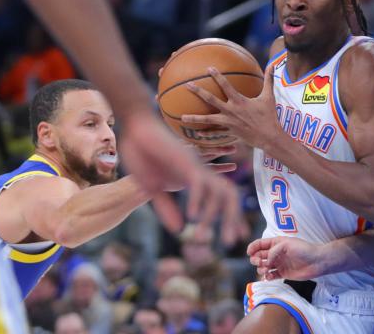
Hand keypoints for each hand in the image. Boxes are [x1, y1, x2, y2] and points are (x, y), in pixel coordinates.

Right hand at [120, 114, 246, 244]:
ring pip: (219, 191)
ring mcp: (195, 166)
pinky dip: (198, 200)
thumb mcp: (153, 190)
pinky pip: (198, 184)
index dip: (232, 216)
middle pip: (228, 194)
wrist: (132, 134)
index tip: (241, 235)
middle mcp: (200, 172)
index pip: (222, 197)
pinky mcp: (185, 162)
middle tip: (237, 239)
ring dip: (221, 214)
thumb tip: (178, 229)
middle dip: (234, 218)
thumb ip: (166, 208)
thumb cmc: (142, 158)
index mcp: (194, 178)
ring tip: (215, 236)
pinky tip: (193, 216)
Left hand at [182, 64, 281, 149]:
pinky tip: (196, 133)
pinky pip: (215, 133)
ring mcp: (228, 123)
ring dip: (195, 118)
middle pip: (211, 100)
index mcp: (239, 101)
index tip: (208, 68)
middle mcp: (231, 111)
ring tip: (182, 117)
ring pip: (208, 120)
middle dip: (198, 91)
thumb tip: (273, 65)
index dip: (217, 76)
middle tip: (187, 85)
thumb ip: (268, 80)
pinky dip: (205, 134)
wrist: (269, 137)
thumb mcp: (269, 97)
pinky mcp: (229, 133)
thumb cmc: (269, 116)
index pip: (225, 85)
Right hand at [247, 236, 322, 280]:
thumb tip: (265, 262)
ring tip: (265, 270)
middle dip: (255, 259)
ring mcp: (279, 263)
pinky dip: (267, 277)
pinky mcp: (283, 273)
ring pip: (263, 267)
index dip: (252, 248)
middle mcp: (275, 253)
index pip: (260, 244)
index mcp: (276, 243)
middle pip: (259, 256)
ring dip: (261, 268)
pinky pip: (271, 276)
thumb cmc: (303, 249)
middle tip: (259, 262)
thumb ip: (273, 251)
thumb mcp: (286, 245)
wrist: (317, 262)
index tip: (249, 253)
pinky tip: (268, 276)